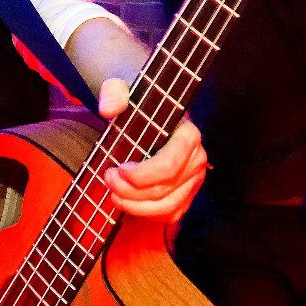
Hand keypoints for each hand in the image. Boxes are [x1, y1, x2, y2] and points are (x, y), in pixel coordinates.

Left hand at [97, 78, 207, 221]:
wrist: (148, 115)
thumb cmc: (136, 105)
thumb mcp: (122, 90)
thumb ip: (114, 93)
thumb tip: (109, 109)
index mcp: (188, 135)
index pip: (168, 166)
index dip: (140, 176)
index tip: (117, 168)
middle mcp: (197, 159)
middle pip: (163, 190)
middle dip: (129, 190)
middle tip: (107, 177)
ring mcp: (194, 180)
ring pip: (166, 207)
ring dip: (134, 205)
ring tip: (113, 192)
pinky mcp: (187, 195)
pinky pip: (169, 215)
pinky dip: (146, 214)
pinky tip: (127, 202)